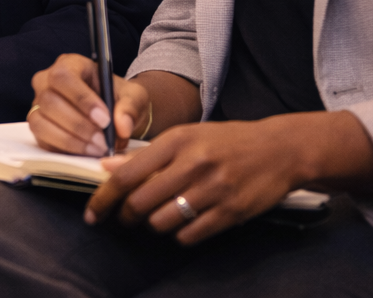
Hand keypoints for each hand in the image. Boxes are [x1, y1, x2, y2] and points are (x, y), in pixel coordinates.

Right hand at [29, 53, 148, 156]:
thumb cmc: (120, 99)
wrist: (114, 115)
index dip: (81, 99)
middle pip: (49, 101)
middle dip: (78, 125)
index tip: (104, 119)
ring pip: (41, 122)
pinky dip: (65, 150)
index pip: (63, 76)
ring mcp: (39, 105)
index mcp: (69, 64)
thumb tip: (121, 125)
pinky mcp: (38, 127)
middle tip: (103, 140)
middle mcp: (47, 82)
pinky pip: (42, 140)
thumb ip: (131, 107)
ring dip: (70, 140)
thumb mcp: (134, 96)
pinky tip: (86, 152)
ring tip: (97, 148)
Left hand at [84, 111, 372, 244]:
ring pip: (163, 222)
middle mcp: (193, 164)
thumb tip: (108, 168)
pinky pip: (190, 235)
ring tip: (156, 218)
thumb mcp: (187, 136)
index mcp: (177, 141)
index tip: (93, 213)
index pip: (127, 175)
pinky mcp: (231, 212)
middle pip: (140, 203)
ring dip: (153, 226)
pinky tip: (183, 224)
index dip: (104, 198)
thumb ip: (147, 154)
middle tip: (124, 219)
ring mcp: (214, 190)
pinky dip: (179, 235)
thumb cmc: (226, 141)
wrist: (279, 149)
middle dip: (125, 217)